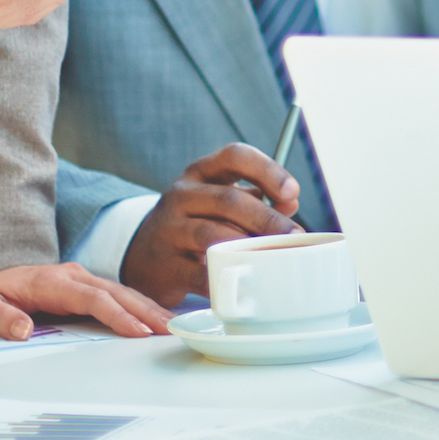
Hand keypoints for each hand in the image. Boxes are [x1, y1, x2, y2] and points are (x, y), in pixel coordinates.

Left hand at [0, 262, 172, 339]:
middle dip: (145, 311)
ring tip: (171, 326)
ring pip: (122, 292)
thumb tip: (22, 329)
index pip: (92, 298)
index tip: (137, 331)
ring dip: (147, 308)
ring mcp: (81, 280)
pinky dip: (139, 306)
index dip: (117, 314)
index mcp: (51, 281)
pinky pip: (117, 296)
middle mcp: (72, 276)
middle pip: (116, 292)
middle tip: (169, 329)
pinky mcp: (85, 288)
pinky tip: (155, 317)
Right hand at [121, 144, 303, 306]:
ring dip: (246, 247)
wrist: (144, 255)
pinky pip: (198, 273)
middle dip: (267, 219)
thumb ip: (257, 198)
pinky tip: (243, 283)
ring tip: (271, 258)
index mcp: (201, 172)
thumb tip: (290, 202)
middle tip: (295, 237)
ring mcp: (168, 229)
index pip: (234, 156)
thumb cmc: (196, 222)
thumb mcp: (222, 202)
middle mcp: (181, 195)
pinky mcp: (164, 264)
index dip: (266, 170)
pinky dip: (224, 278)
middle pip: (228, 200)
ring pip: (212, 234)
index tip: (292, 191)